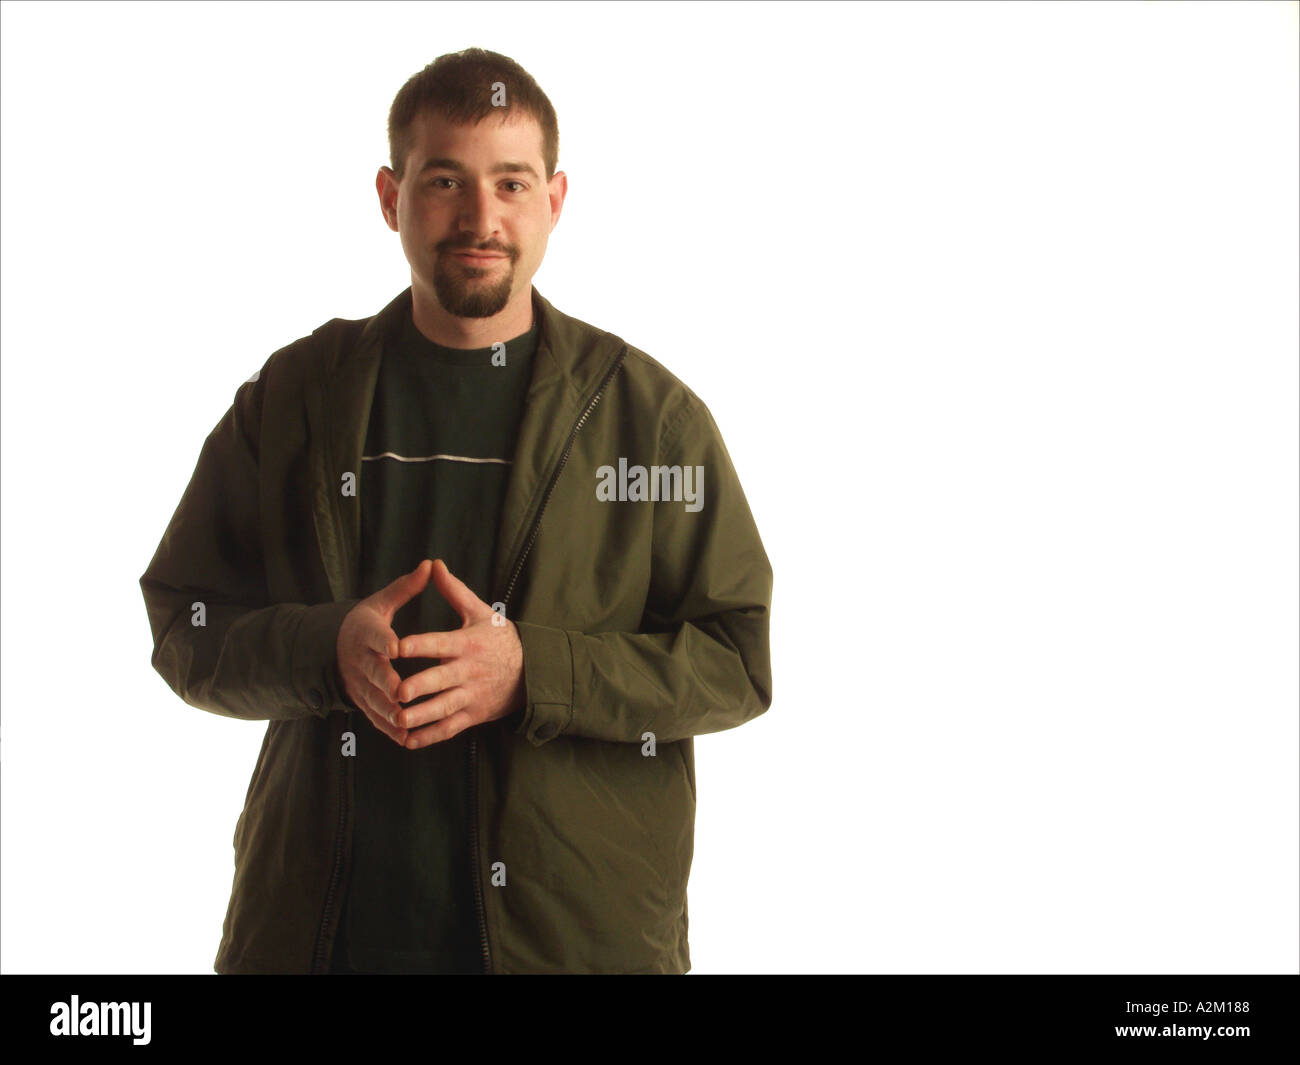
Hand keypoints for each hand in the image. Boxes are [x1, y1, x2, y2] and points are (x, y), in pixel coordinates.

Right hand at [335, 560, 434, 745]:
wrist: (337, 648)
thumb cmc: (368, 623)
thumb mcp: (381, 603)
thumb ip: (406, 588)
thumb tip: (431, 564)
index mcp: (365, 632)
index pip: (374, 635)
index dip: (385, 641)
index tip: (397, 647)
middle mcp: (359, 659)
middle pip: (372, 671)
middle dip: (385, 681)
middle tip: (401, 691)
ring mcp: (359, 683)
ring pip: (372, 698)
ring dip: (387, 710)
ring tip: (404, 719)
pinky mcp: (362, 701)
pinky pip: (374, 717)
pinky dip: (387, 728)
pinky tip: (405, 737)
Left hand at [394, 558, 525, 748]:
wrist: (533, 671)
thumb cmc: (500, 638)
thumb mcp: (480, 612)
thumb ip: (454, 590)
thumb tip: (434, 564)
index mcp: (467, 643)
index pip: (439, 643)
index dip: (419, 645)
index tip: (397, 647)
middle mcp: (468, 671)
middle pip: (440, 680)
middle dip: (419, 687)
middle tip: (397, 692)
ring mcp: (471, 695)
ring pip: (443, 708)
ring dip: (421, 716)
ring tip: (398, 720)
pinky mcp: (473, 714)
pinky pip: (450, 728)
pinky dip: (430, 736)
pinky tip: (408, 741)